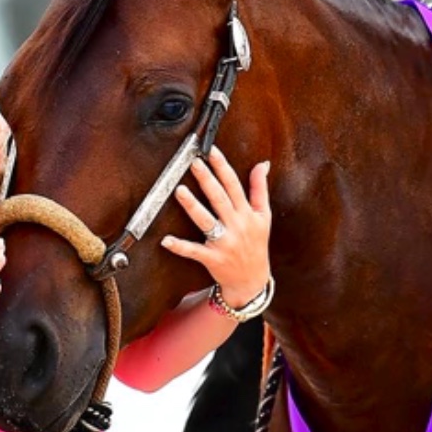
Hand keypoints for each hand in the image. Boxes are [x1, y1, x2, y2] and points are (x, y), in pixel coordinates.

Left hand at [160, 148, 271, 306]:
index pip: (234, 185)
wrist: (253, 280)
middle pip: (220, 199)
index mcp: (247, 214)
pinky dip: (180, 246)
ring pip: (207, 221)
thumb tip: (262, 164)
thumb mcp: (264, 216)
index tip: (211, 151)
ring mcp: (224, 243)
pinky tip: (167, 240)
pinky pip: (195, 251)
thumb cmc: (256, 245)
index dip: (222, 167)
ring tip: (180, 191)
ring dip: (193, 206)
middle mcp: (237, 226)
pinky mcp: (213, 259)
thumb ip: (260, 189)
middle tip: (194, 163)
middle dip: (207, 180)